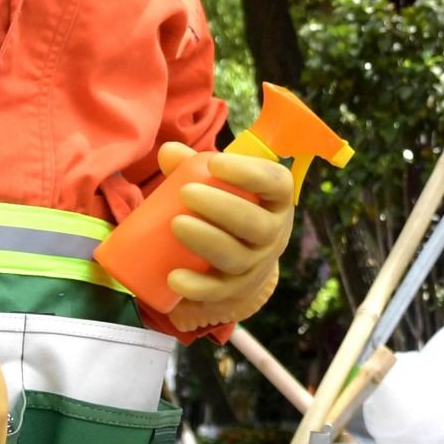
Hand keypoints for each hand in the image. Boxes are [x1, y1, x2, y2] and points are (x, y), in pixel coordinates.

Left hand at [157, 141, 296, 320]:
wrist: (243, 254)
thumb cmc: (228, 205)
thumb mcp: (220, 184)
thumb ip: (192, 166)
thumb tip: (168, 152)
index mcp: (276, 199)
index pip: (275, 183)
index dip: (249, 173)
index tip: (215, 162)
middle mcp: (273, 233)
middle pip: (256, 225)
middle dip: (222, 208)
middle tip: (187, 192)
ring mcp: (256, 264)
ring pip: (237, 257)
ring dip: (208, 241)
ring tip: (176, 224)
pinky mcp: (235, 289)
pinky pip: (219, 291)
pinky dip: (197, 287)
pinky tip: (174, 278)